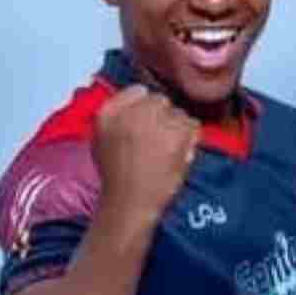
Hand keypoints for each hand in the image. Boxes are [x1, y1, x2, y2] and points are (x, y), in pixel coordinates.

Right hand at [93, 85, 195, 223]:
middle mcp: (132, 110)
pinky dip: (190, 140)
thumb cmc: (116, 175)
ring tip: (165, 153)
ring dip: (177, 130)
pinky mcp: (177, 133)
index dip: (146, 108)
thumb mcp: (102, 138)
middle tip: (157, 143)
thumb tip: (142, 94)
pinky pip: (193, 126)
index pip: (139, 91)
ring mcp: (157, 120)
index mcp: (109, 111)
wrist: (130, 202)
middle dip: (163, 118)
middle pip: (161, 101)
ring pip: (179, 114)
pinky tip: (177, 156)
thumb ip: (118, 113)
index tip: (146, 126)